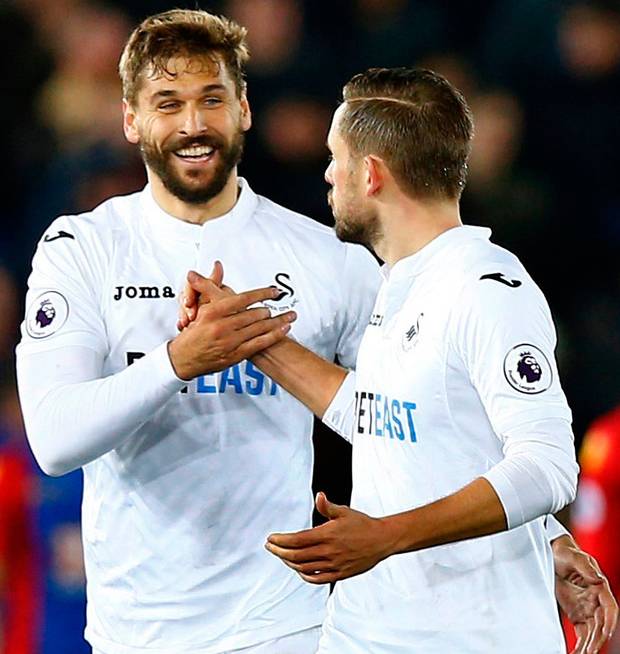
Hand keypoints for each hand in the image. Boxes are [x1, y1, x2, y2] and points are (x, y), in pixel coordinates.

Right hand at [168, 270, 295, 379]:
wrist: (182, 359)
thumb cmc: (191, 333)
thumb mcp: (198, 306)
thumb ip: (210, 285)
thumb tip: (217, 265)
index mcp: (213, 312)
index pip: (243, 298)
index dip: (262, 294)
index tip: (273, 291)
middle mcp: (222, 326)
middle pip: (254, 314)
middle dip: (271, 309)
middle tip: (281, 305)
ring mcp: (230, 341)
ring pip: (260, 328)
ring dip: (278, 321)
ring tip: (290, 315)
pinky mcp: (236, 355)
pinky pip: (260, 343)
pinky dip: (274, 336)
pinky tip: (284, 330)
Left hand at [265, 492, 389, 583]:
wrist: (382, 540)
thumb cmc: (363, 524)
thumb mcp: (344, 512)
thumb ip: (327, 507)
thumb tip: (319, 496)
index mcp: (328, 534)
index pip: (297, 540)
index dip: (281, 541)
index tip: (271, 539)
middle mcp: (329, 551)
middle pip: (297, 556)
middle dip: (279, 552)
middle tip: (270, 547)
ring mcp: (334, 565)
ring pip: (304, 568)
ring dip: (289, 563)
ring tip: (282, 556)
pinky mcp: (340, 574)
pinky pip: (317, 579)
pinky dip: (304, 575)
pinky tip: (299, 569)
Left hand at [552, 535, 617, 653]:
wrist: (552, 553)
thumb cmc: (565, 552)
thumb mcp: (573, 556)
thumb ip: (584, 566)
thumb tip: (598, 579)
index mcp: (599, 586)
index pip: (610, 607)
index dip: (609, 621)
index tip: (606, 632)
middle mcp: (596, 600)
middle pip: (601, 624)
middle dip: (597, 639)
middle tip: (589, 650)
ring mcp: (587, 608)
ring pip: (593, 631)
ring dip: (589, 644)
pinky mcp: (577, 613)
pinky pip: (582, 631)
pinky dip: (581, 643)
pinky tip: (577, 652)